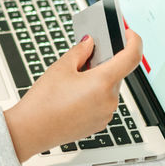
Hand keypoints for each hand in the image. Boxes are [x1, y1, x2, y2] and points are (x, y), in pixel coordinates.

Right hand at [2, 30, 143, 162]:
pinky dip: (94, 95)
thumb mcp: (61, 67)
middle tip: (86, 56)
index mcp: (103, 82)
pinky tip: (74, 95)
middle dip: (104, 63)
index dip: (133, 41)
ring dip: (98, 80)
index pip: (132, 57)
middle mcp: (109, 100)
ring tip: (73, 80)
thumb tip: (90, 43)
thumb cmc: (44, 102)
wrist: (31, 131)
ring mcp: (105, 114)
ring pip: (109, 89)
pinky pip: (102, 103)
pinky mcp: (99, 124)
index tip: (128, 34)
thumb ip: (81, 51)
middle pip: (117, 73)